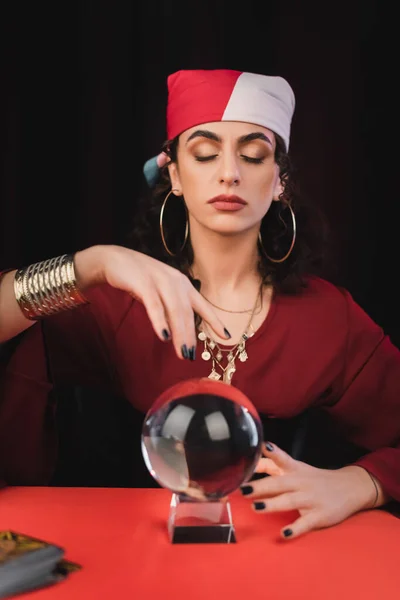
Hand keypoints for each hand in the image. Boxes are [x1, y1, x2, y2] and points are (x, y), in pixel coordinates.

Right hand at [75, 245, 229, 359]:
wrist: (113, 259)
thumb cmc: (138, 279)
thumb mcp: (160, 292)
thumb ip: (171, 307)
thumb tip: (181, 331)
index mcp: (182, 284)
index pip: (202, 305)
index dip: (214, 321)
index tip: (226, 336)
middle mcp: (175, 281)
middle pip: (187, 313)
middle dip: (190, 335)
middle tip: (190, 356)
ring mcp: (160, 280)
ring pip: (174, 310)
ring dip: (180, 333)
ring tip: (182, 352)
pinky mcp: (143, 282)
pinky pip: (154, 305)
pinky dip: (160, 321)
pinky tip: (164, 336)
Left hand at [240, 442, 377, 539]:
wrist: (350, 487)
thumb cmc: (315, 478)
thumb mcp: (296, 468)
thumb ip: (273, 465)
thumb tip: (250, 462)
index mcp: (295, 469)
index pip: (282, 458)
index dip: (271, 453)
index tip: (260, 447)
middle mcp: (301, 482)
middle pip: (279, 483)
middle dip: (261, 486)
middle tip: (243, 489)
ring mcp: (311, 499)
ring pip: (289, 501)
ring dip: (272, 504)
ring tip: (256, 507)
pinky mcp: (319, 515)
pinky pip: (305, 523)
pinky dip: (295, 529)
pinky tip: (284, 534)